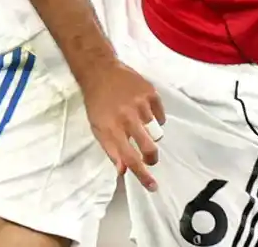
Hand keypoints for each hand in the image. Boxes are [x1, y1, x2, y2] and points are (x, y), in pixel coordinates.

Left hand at [80, 61, 165, 191]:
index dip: (142, 175)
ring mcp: (141, 103)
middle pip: (149, 147)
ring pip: (156, 130)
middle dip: (152, 157)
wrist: (100, 71)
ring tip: (138, 121)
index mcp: (112, 128)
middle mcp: (127, 117)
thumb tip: (123, 171)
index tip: (152, 187)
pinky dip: (155, 116)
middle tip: (149, 157)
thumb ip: (110, 150)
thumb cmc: (97, 102)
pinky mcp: (151, 92)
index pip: (129, 158)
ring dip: (149, 131)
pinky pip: (161, 114)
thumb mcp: (97, 127)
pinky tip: (143, 110)